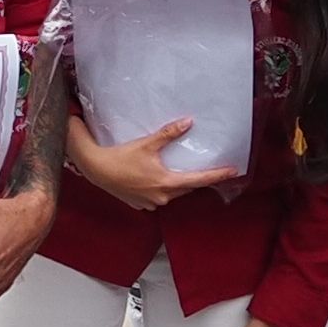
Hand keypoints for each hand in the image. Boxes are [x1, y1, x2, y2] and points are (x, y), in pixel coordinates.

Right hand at [64, 113, 238, 213]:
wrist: (94, 168)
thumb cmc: (120, 156)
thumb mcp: (146, 143)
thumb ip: (168, 134)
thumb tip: (188, 122)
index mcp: (167, 183)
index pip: (199, 180)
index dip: (217, 175)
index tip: (233, 171)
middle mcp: (162, 197)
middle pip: (186, 188)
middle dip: (195, 179)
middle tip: (205, 169)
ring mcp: (150, 203)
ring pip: (172, 193)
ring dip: (176, 183)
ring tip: (177, 171)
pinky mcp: (140, 204)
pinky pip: (158, 197)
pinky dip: (161, 188)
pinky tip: (154, 178)